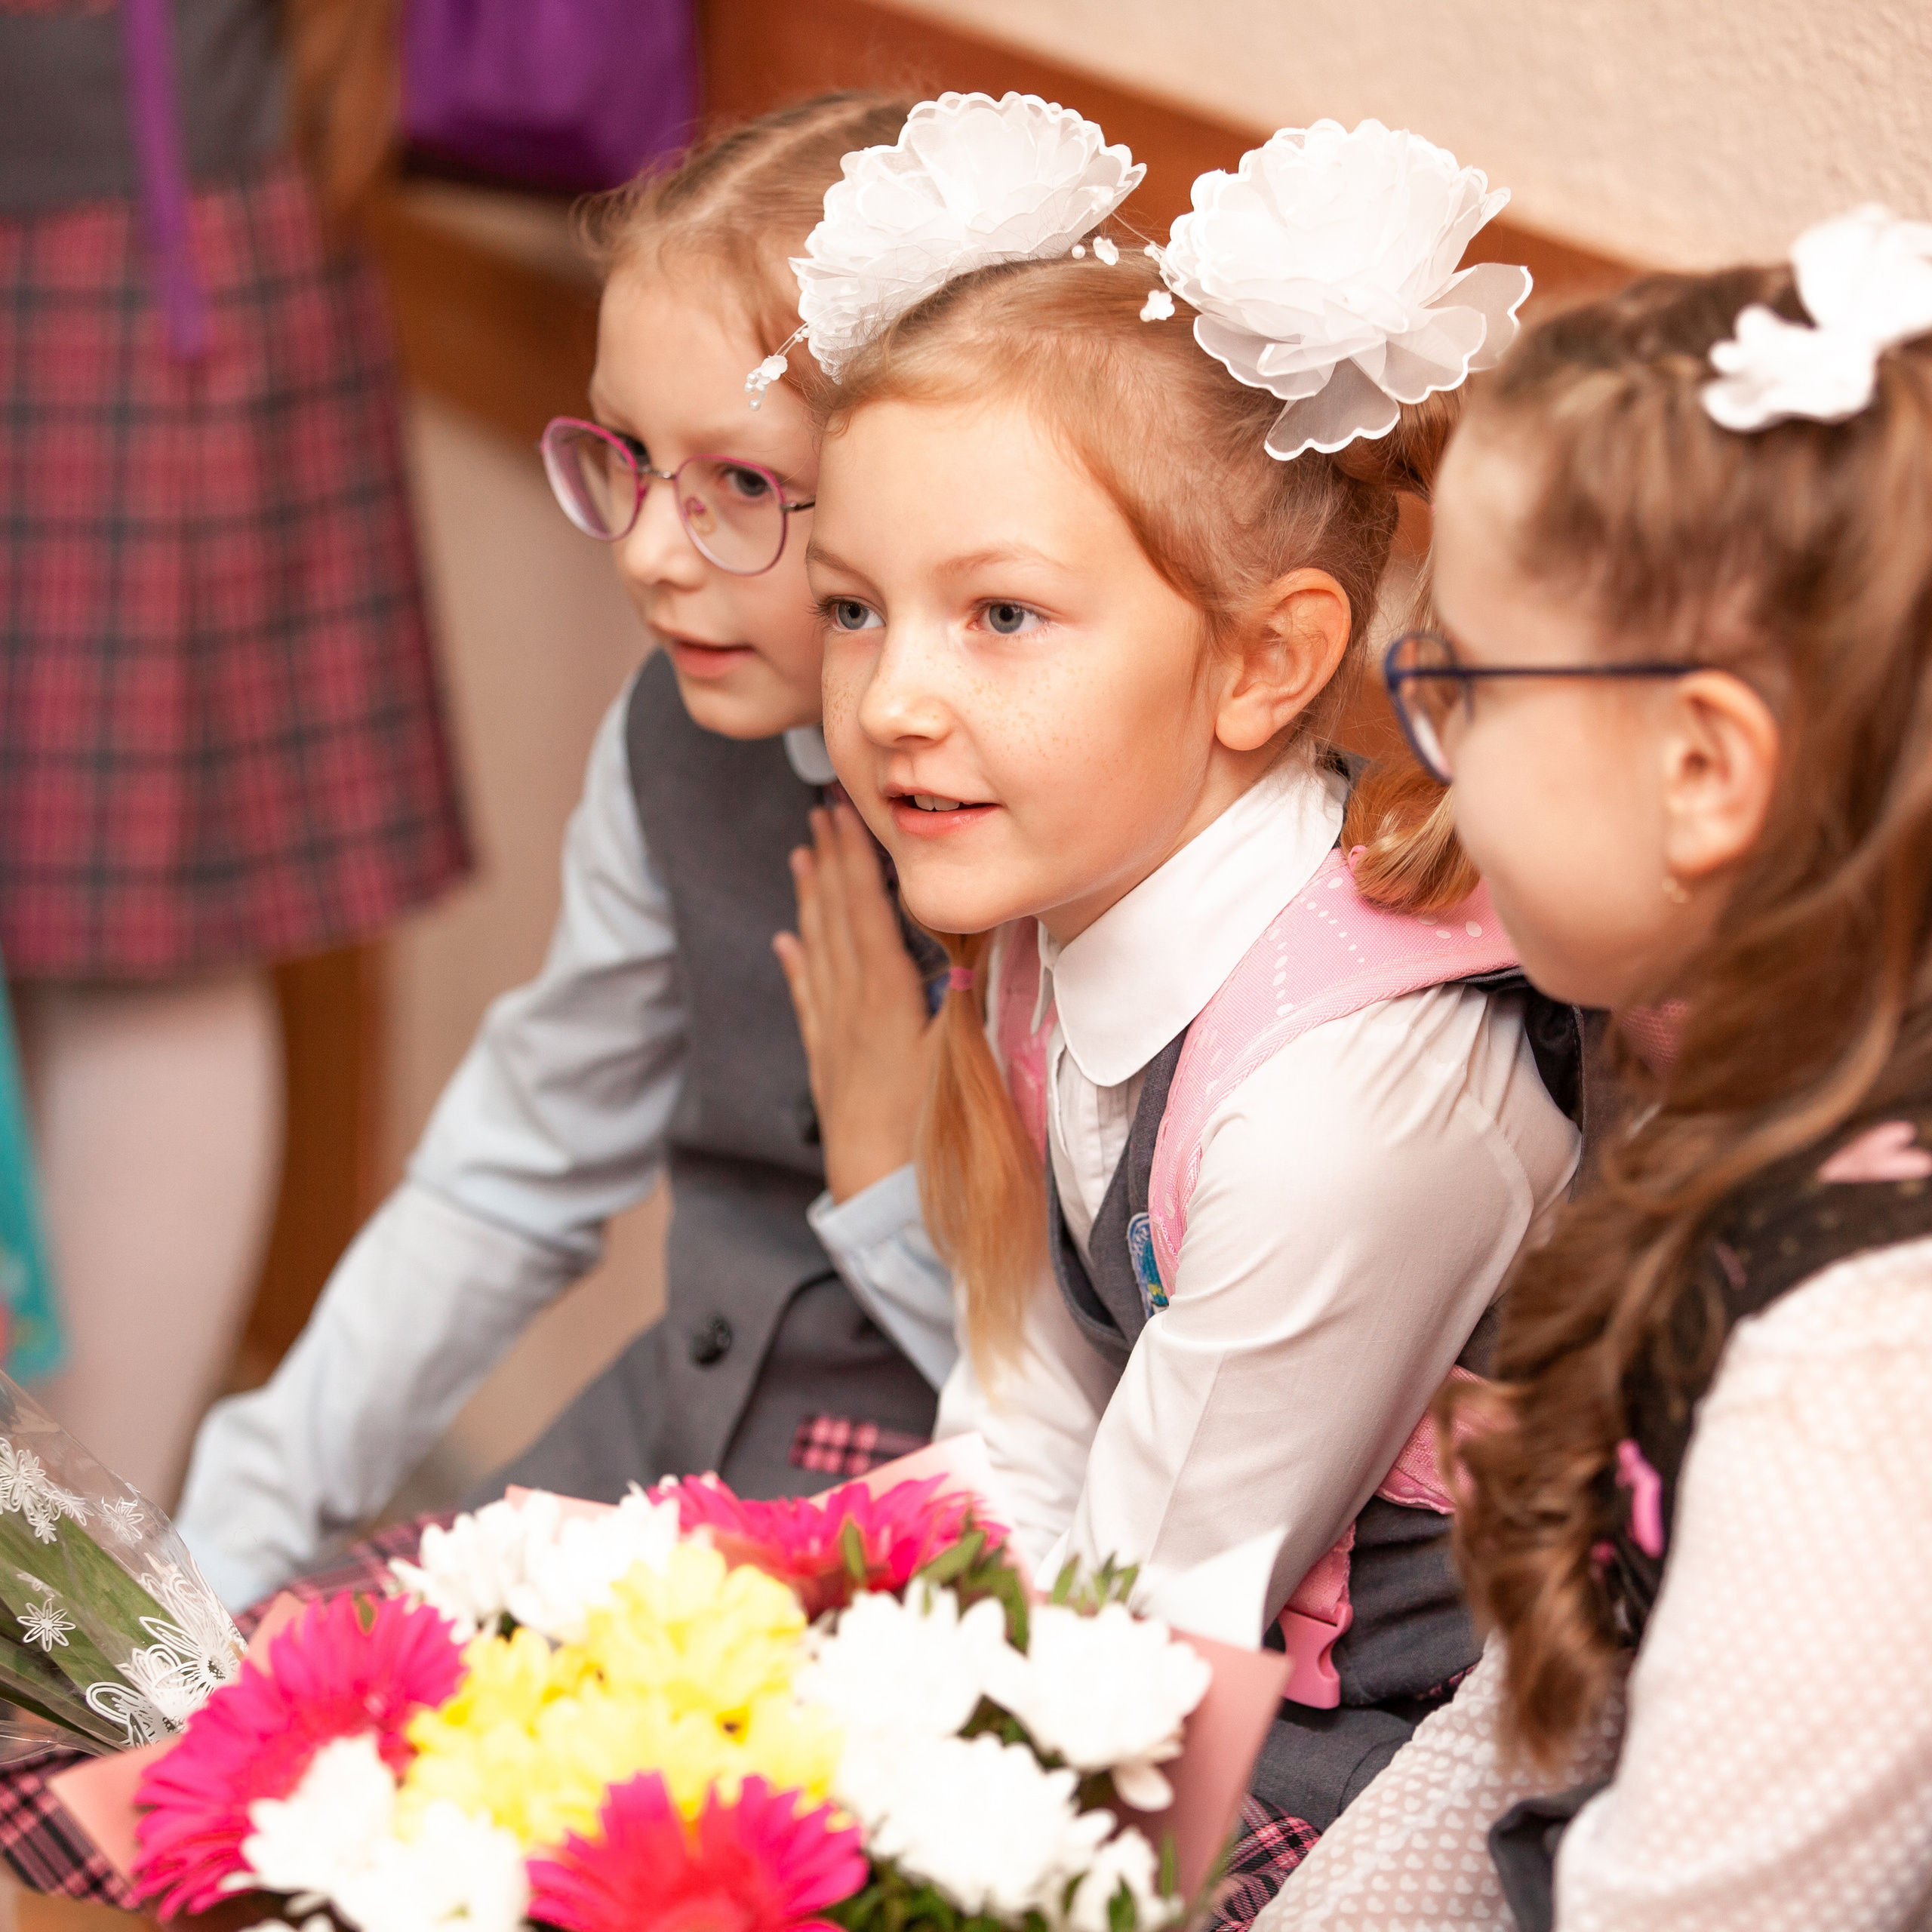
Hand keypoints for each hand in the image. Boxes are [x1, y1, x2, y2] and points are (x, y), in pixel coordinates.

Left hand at [774, 805, 941, 1202]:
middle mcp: (851, 1006)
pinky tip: (785, 942)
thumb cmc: (925, 1127)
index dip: (853, 859)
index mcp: (884, 996)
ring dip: (809, 901)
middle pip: (836, 919)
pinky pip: (806, 1000)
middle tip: (819, 811)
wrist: (880, 1190)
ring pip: (816, 950)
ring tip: (799, 858)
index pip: (864, 910)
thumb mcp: (960, 1052)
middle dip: (828, 862)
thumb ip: (969, 992)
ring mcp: (833, 1033)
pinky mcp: (826, 1061)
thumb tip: (982, 937)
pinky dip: (796, 966)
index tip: (843, 813)